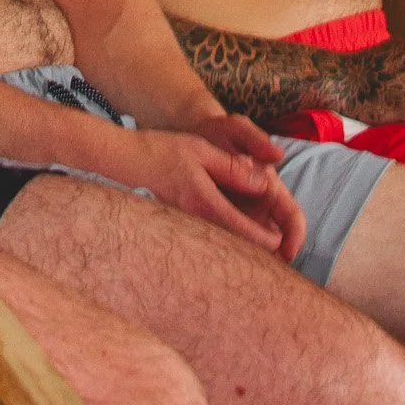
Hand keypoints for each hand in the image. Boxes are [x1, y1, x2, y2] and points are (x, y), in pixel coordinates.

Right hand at [118, 127, 302, 257]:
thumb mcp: (201, 150)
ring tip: (257, 250)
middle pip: (235, 250)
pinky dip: (221, 247)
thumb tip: (265, 182)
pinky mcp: (176, 232)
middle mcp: (195, 224)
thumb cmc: (161, 152)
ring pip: (220, 251)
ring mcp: (183, 231)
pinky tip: (226, 242)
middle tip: (275, 254)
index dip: (268, 240)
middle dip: (257, 254)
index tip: (281, 240)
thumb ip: (233, 168)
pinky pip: (205, 246)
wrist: (122, 162)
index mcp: (206, 204)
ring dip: (239, 251)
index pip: (246, 233)